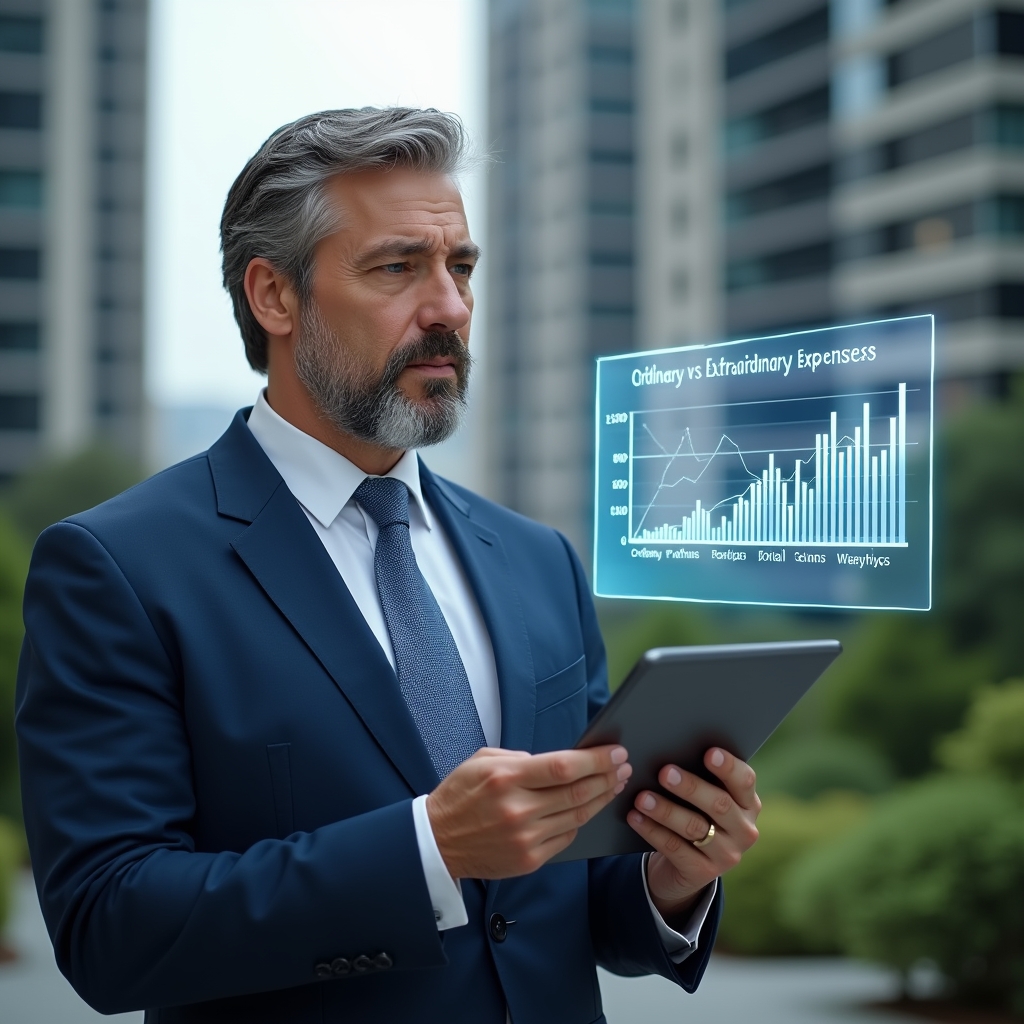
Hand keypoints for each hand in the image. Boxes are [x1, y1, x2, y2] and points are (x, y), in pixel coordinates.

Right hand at [426, 745, 631, 878]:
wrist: (437, 842)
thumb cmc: (460, 795)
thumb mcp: (483, 761)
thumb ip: (521, 759)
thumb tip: (560, 761)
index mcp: (506, 778)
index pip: (564, 767)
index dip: (596, 759)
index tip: (616, 752)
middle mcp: (518, 809)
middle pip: (577, 792)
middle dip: (607, 776)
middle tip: (623, 766)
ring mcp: (525, 838)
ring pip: (577, 815)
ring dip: (601, 798)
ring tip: (614, 784)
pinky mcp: (529, 859)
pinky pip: (566, 837)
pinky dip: (580, 820)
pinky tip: (588, 807)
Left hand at [627, 748, 759, 919]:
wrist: (685, 866)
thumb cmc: (694, 814)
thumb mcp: (704, 798)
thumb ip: (699, 776)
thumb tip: (669, 746)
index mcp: (748, 803)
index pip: (745, 781)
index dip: (728, 767)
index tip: (709, 752)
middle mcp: (744, 829)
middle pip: (719, 804)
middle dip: (690, 787)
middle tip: (664, 772)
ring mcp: (727, 855)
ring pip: (694, 828)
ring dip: (665, 810)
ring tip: (641, 797)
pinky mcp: (703, 873)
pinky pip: (675, 848)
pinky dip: (652, 830)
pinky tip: (635, 817)